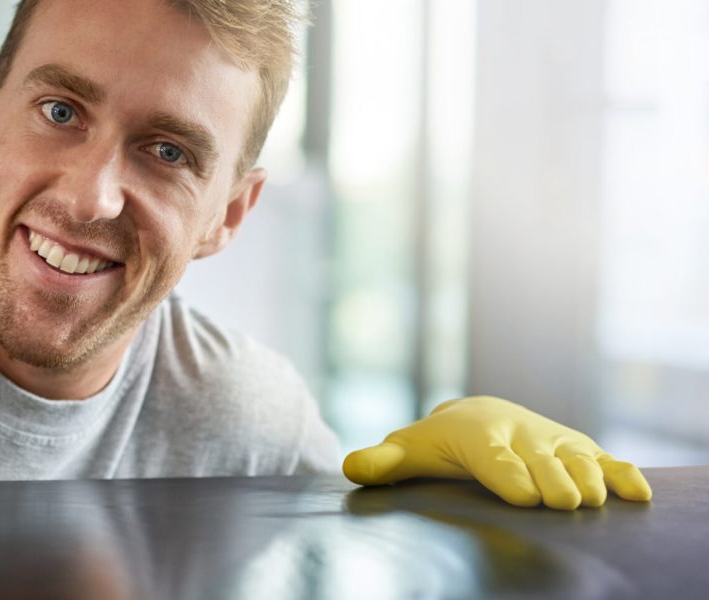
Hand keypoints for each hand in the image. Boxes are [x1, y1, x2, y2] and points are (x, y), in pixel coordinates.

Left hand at [342, 396, 651, 509]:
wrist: (478, 415)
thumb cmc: (441, 442)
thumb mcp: (411, 450)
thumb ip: (383, 462)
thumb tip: (350, 467)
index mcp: (479, 434)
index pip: (494, 458)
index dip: (509, 476)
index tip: (524, 497)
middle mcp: (523, 435)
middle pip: (542, 462)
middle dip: (553, 481)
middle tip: (562, 503)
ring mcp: (555, 442)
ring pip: (578, 459)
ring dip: (588, 479)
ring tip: (590, 501)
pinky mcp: (581, 451)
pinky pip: (607, 461)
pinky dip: (623, 475)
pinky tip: (636, 496)